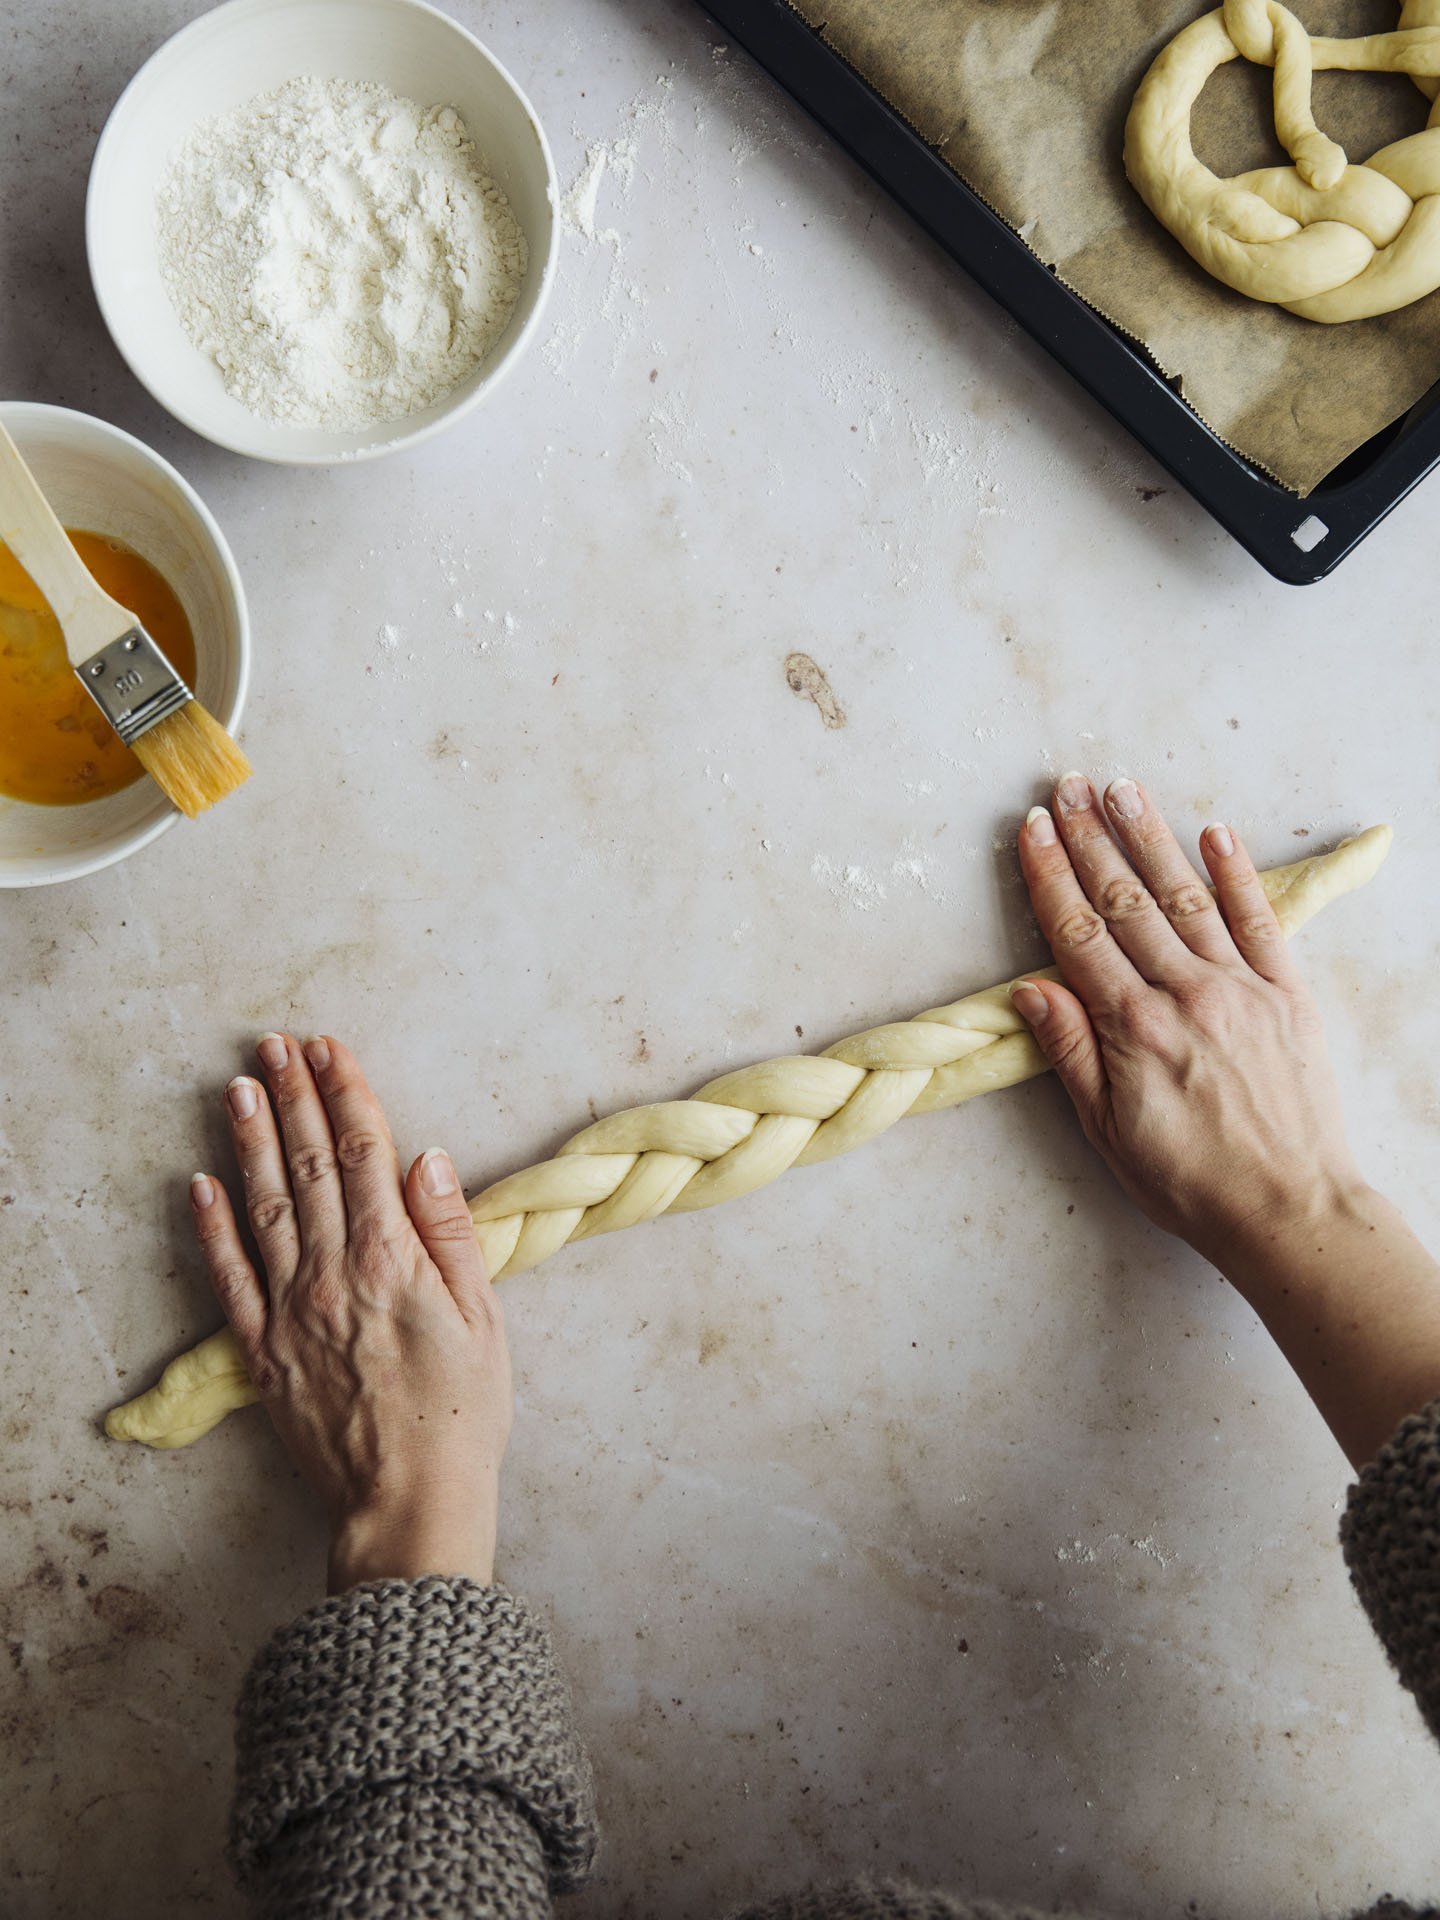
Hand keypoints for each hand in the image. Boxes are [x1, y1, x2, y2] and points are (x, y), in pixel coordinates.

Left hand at [188, 1033, 511, 1592]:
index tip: (331, 1049)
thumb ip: (450, 1233)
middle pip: (311, 1166)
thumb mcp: (482, 1316)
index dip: (347, 1095)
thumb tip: (425, 1159)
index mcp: (393, 1259)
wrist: (409, 1498)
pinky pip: (230, 1277)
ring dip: (252, 1142)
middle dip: (294, 1097)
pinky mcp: (264, 1350)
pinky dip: (212, 1227)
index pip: (365, 1154)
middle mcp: (335, 1272)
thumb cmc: (462, 1411)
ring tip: (239, 1087)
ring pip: (266, 1206)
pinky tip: (201, 1184)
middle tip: (276, 1044)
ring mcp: (292, 1310)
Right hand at [1010, 773, 1360, 1263]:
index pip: (1077, 936)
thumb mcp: (1107, 1131)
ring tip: (1122, 789)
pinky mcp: (1288, 995)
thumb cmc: (1190, 1183)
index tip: (1032, 831)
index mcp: (1133, 1028)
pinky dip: (1236, 874)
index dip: (1050, 878)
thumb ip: (1070, 1053)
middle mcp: (1185, 995)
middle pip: (1125, 902)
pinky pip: (1260, 921)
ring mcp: (1241, 989)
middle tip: (1066, 787)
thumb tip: (1031, 990)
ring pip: (1186, 897)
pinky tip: (1214, 832)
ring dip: (1150, 838)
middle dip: (1090, 839)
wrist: (1289, 1210)